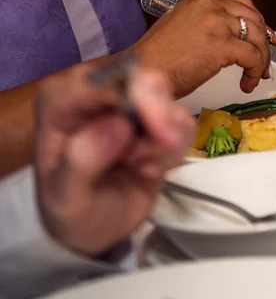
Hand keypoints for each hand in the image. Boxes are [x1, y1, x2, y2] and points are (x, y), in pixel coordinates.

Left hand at [34, 60, 194, 256]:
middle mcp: (96, 94)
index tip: (157, 132)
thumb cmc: (71, 209)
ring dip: (165, 140)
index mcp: (61, 101)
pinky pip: (182, 122)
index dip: (135, 97)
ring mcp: (129, 104)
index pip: (100, 81)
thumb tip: (119, 125)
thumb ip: (82, 161)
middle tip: (165, 146)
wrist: (93, 228)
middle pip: (142, 79)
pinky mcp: (155, 119)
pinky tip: (151, 169)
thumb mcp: (65, 197)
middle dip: (159, 114)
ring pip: (167, 99)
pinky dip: (174, 150)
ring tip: (140, 168)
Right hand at [133, 0, 275, 97]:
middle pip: (254, 18)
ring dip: (261, 59)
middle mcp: (209, 5)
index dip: (259, 24)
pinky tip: (247, 83)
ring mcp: (216, 23)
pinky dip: (255, 71)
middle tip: (265, 61)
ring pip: (257, 37)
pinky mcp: (221, 45)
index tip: (268, 38)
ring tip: (255, 75)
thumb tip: (234, 38)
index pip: (241, 5)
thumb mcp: (182, 28)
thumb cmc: (157, 59)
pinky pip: (252, 57)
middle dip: (265, 41)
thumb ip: (208, 25)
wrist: (143, 72)